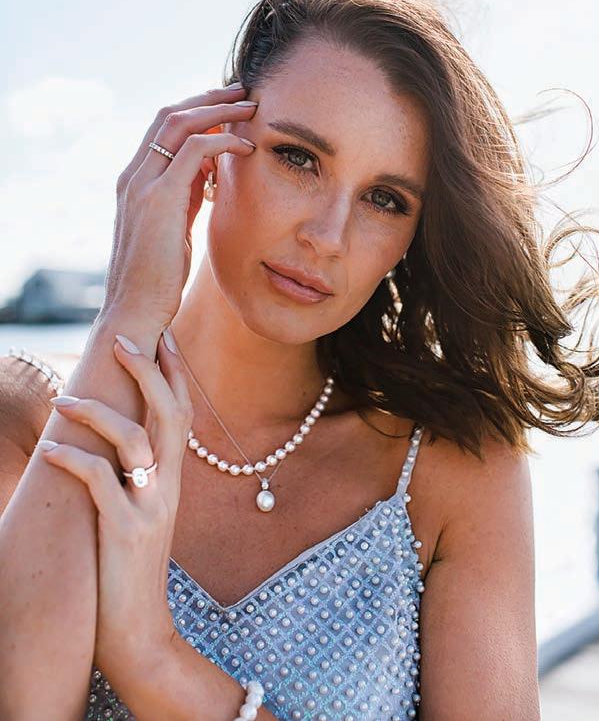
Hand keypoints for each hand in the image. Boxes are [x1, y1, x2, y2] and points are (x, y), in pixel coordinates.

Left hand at [41, 331, 190, 683]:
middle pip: (170, 413)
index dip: (175, 371)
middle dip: (148, 370)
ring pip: (135, 440)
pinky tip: (51, 450)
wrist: (137, 628)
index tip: (162, 335)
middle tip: (122, 339)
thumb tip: (115, 436)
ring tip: (64, 400)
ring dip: (98, 413)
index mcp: (174, 477)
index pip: (183, 411)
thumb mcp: (142, 510)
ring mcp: (152, 507)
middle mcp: (170, 485)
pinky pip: (101, 482)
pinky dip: (74, 459)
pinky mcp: (127, 532)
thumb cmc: (130, 564)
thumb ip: (137, 474)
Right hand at [103, 83, 257, 330]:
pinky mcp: (159, 199)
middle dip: (209, 98)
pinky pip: (194, 151)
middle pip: (170, 115)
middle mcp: (134, 176)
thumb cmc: (157, 277)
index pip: (163, 128)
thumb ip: (186, 196)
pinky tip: (245, 147)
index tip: (228, 105)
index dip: (197, 109)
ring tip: (251, 108)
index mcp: (135, 181)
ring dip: (219, 110)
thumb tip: (209, 173)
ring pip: (180, 124)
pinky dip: (222, 141)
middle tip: (243, 92)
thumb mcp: (174, 225)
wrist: (135, 310)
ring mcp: (142, 185)